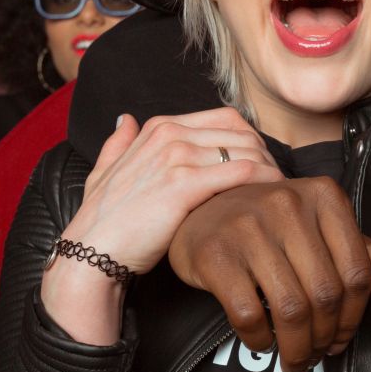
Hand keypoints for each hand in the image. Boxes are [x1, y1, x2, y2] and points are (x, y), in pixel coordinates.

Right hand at [62, 108, 283, 273]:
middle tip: (277, 179)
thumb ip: (119, 143)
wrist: (91, 253)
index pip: (226, 118)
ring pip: (247, 150)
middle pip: (241, 132)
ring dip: (270, 169)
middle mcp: (169, 134)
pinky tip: (272, 197)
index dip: (251, 140)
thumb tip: (127, 120)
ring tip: (279, 191)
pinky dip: (265, 181)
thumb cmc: (103, 221)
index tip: (262, 163)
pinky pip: (243, 172)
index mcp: (158, 127)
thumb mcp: (104, 172)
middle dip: (266, 154)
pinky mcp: (185, 183)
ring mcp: (176, 156)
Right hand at [167, 178, 370, 371]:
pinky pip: (248, 314)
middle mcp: (289, 205)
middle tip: (318, 356)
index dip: (355, 316)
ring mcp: (249, 228)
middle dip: (325, 337)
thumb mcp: (320, 227)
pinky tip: (263, 342)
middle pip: (325, 294)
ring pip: (290, 308)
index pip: (357, 270)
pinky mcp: (215, 254)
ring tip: (296, 361)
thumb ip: (361, 253)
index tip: (343, 339)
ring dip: (297, 347)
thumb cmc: (272, 222)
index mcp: (325, 196)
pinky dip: (260, 339)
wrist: (202, 206)